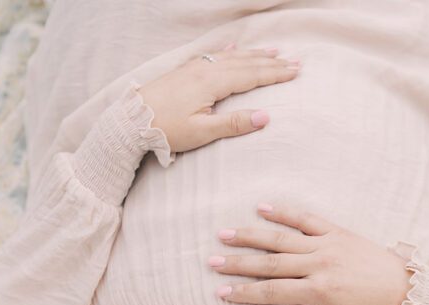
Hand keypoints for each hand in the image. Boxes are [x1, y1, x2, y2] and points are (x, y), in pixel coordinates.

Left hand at [138, 43, 299, 154]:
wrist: (132, 119)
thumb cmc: (166, 129)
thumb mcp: (202, 133)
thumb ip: (234, 124)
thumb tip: (265, 117)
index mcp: (212, 83)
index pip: (251, 76)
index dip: (275, 74)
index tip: (295, 72)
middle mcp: (205, 70)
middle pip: (246, 63)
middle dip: (271, 62)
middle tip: (294, 61)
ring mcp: (195, 68)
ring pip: (232, 57)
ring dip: (255, 54)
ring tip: (273, 51)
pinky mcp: (186, 71)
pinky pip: (214, 55)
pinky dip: (229, 50)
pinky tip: (235, 47)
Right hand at [209, 204, 414, 304]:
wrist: (406, 289)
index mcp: (320, 291)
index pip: (273, 291)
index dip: (245, 293)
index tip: (222, 292)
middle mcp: (320, 264)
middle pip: (270, 263)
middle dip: (239, 263)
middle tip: (212, 261)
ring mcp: (328, 244)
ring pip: (282, 238)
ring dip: (251, 235)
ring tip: (225, 234)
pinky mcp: (337, 231)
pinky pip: (306, 219)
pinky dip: (283, 212)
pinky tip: (261, 207)